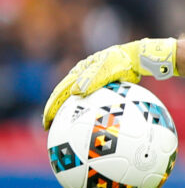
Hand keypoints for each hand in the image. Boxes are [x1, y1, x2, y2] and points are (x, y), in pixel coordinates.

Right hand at [43, 37, 176, 129]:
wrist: (135, 58)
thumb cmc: (120, 61)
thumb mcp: (106, 68)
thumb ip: (93, 78)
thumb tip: (75, 92)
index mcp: (77, 73)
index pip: (60, 92)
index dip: (51, 107)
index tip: (47, 121)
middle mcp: (81, 78)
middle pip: (64, 97)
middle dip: (55, 112)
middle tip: (50, 128)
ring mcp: (91, 83)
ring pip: (77, 101)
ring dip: (70, 113)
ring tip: (68, 129)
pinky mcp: (102, 88)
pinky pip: (92, 102)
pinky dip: (88, 112)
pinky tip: (92, 124)